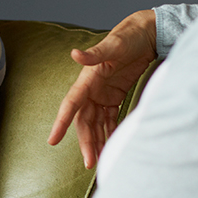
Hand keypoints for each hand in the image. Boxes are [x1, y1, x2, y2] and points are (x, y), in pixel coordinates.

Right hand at [50, 10, 157, 167]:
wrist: (145, 34)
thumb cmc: (127, 37)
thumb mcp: (113, 45)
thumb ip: (94, 53)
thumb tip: (74, 53)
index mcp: (87, 79)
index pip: (70, 105)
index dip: (61, 123)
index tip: (52, 141)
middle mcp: (91, 89)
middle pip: (84, 121)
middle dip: (87, 142)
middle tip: (91, 163)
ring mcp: (102, 94)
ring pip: (96, 123)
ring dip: (97, 141)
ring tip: (100, 161)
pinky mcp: (114, 96)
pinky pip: (109, 119)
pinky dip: (109, 132)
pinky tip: (111, 145)